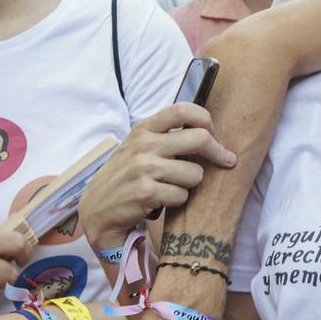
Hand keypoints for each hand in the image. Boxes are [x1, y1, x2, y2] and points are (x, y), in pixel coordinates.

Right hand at [80, 103, 235, 249]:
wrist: (96, 209)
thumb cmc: (127, 176)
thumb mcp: (139, 147)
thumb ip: (166, 136)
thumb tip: (208, 131)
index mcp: (144, 129)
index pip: (183, 110)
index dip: (205, 120)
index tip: (212, 134)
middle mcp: (144, 145)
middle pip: (200, 139)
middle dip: (217, 153)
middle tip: (224, 161)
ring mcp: (144, 168)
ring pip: (196, 173)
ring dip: (190, 184)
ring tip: (170, 186)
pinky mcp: (146, 192)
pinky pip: (182, 195)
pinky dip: (177, 201)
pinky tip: (160, 200)